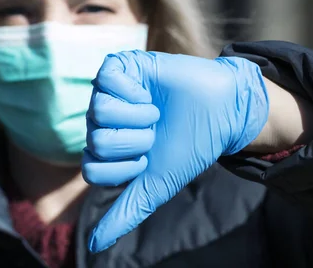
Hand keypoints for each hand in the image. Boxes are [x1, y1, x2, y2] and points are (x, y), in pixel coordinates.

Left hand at [82, 50, 268, 251]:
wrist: (220, 111)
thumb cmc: (189, 146)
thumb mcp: (156, 184)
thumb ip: (126, 212)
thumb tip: (95, 247)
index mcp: (107, 148)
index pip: (92, 169)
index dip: (127, 167)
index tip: (150, 158)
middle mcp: (102, 121)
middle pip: (97, 141)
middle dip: (137, 142)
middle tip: (156, 131)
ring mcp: (108, 93)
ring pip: (99, 112)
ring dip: (139, 117)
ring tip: (155, 111)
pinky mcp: (119, 67)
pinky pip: (107, 80)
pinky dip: (134, 91)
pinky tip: (148, 91)